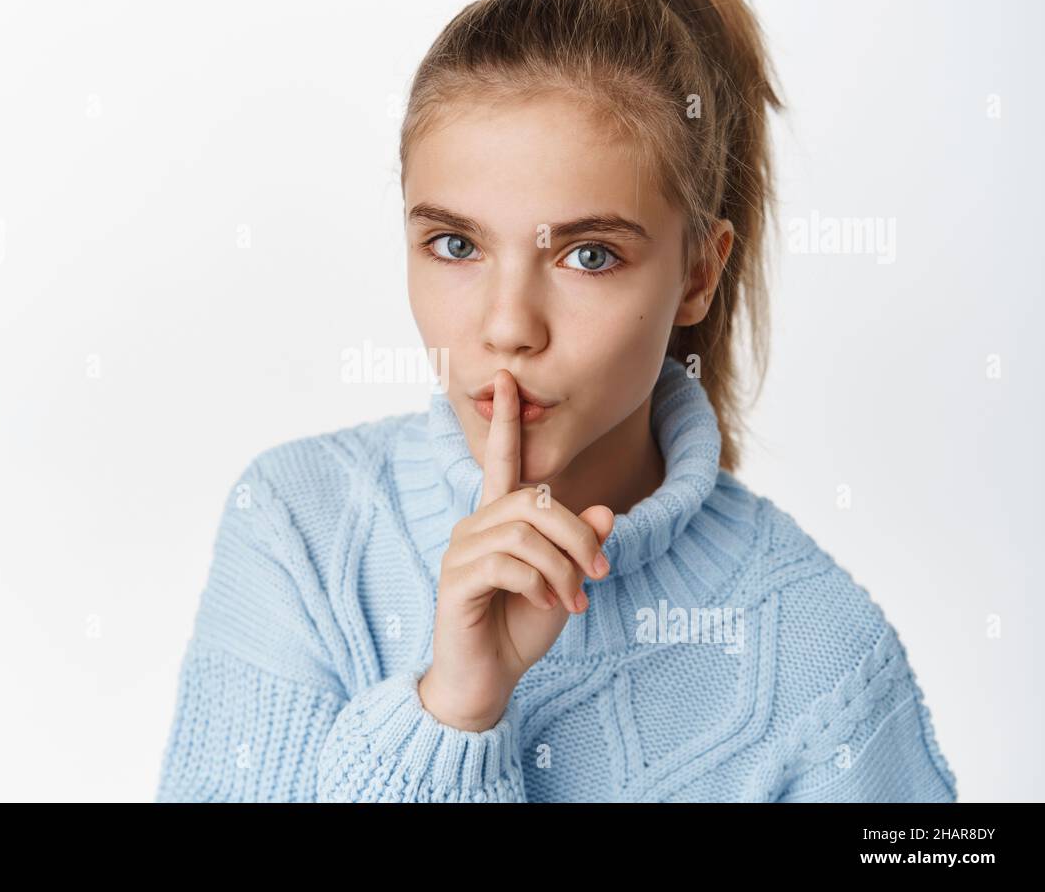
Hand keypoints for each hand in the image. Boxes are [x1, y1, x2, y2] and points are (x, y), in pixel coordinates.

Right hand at [418, 369, 614, 730]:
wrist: (488, 679)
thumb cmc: (522, 626)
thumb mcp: (566, 581)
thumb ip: (581, 546)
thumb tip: (605, 511)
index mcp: (498, 519)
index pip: (500, 461)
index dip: (506, 421)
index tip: (506, 379)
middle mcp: (475, 526)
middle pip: (534, 502)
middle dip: (577, 536)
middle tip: (599, 575)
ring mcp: (461, 552)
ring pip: (524, 533)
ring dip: (562, 568)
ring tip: (574, 600)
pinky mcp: (455, 581)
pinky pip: (507, 564)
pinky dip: (540, 584)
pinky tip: (549, 605)